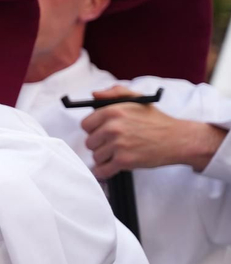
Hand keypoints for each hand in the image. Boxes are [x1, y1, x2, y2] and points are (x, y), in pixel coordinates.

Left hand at [81, 85, 226, 177]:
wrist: (178, 139)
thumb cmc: (157, 121)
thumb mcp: (137, 99)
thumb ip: (115, 92)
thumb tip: (95, 94)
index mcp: (113, 111)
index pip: (86, 124)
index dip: (93, 130)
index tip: (102, 132)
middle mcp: (113, 127)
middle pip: (89, 142)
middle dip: (100, 144)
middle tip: (113, 144)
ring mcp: (118, 145)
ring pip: (96, 156)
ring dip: (105, 157)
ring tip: (119, 153)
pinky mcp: (124, 161)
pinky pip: (102, 170)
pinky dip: (104, 171)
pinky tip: (111, 167)